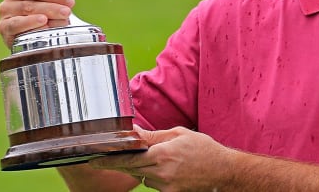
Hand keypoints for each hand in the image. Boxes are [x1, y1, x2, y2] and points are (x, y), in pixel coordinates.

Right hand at [0, 0, 79, 47]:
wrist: (32, 34)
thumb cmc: (44, 5)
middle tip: (70, 2)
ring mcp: (6, 9)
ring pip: (27, 7)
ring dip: (49, 10)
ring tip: (65, 13)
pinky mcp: (5, 27)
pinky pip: (16, 24)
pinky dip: (30, 23)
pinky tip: (44, 22)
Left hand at [86, 126, 236, 191]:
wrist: (225, 172)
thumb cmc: (204, 150)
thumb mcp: (179, 135)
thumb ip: (154, 136)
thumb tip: (134, 132)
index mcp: (163, 155)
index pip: (128, 159)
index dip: (108, 161)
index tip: (93, 160)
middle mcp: (162, 173)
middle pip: (131, 169)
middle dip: (122, 163)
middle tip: (111, 158)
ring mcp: (166, 187)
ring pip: (143, 176)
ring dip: (143, 168)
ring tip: (163, 160)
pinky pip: (154, 184)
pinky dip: (155, 176)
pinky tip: (168, 170)